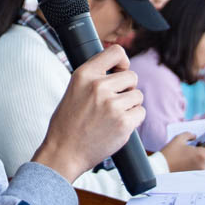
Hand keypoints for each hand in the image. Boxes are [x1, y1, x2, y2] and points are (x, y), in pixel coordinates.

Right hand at [33, 44, 145, 181]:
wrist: (64, 152)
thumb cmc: (68, 123)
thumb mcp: (74, 89)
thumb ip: (94, 77)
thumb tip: (120, 69)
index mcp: (84, 74)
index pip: (116, 51)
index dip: (123, 62)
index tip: (120, 71)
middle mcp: (98, 86)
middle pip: (132, 76)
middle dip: (127, 89)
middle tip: (113, 103)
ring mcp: (112, 105)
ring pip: (138, 96)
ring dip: (130, 106)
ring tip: (112, 116)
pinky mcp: (123, 122)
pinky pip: (140, 113)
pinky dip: (133, 120)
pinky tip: (117, 126)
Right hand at [159, 132, 204, 171]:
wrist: (161, 167)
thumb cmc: (170, 153)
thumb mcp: (179, 138)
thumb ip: (189, 135)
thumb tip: (195, 137)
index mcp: (201, 154)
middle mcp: (202, 165)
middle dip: (204, 154)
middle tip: (194, 151)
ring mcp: (198, 172)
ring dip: (200, 162)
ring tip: (189, 158)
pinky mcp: (193, 177)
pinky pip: (199, 171)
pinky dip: (195, 167)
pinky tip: (186, 163)